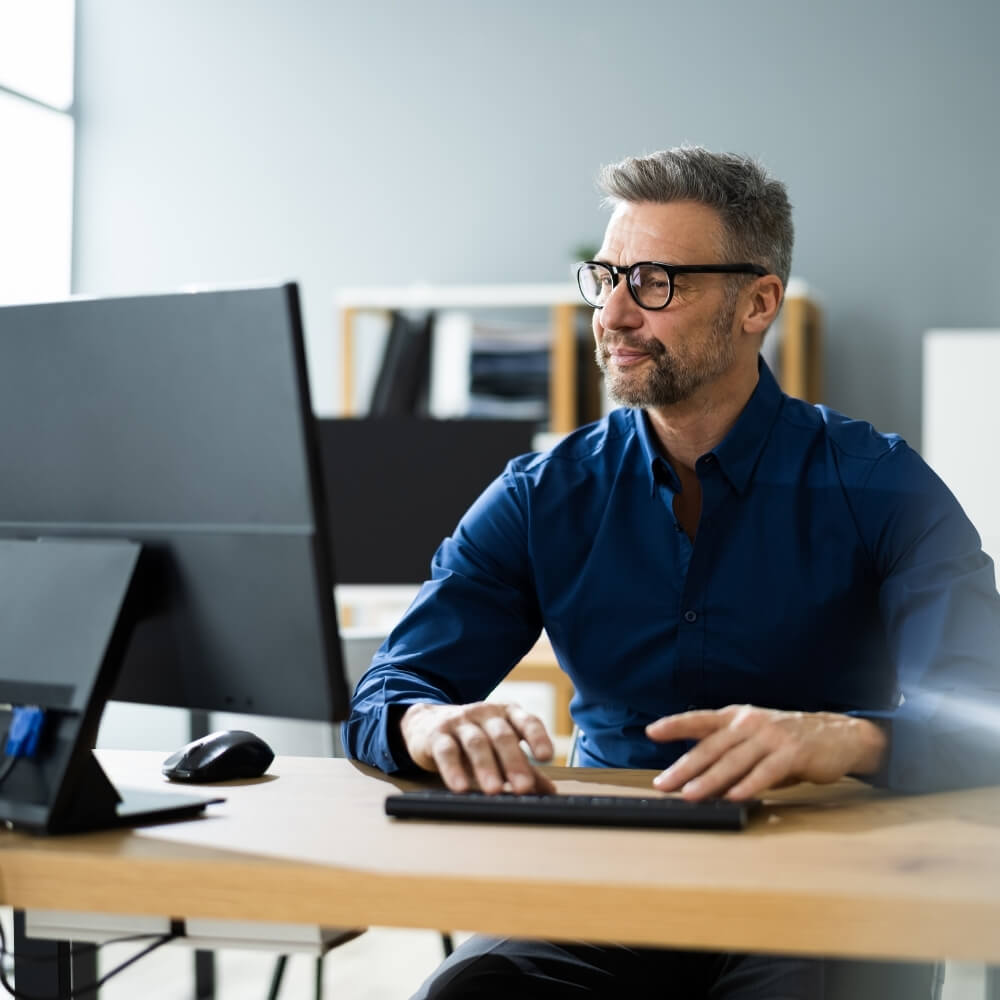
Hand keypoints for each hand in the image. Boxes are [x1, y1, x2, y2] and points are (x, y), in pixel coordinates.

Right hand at [399, 701, 556, 794]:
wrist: (427, 723)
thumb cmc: (473, 736)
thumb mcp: (499, 747)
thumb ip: (524, 766)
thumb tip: (550, 791)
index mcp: (507, 714)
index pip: (527, 721)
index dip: (538, 737)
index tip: (547, 757)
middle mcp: (486, 713)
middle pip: (502, 735)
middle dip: (514, 761)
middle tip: (524, 787)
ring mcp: (461, 721)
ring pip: (476, 742)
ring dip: (486, 767)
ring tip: (494, 790)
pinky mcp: (437, 734)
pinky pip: (447, 751)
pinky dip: (453, 770)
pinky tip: (460, 787)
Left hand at [646, 704, 887, 800]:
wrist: (838, 735)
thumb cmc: (788, 741)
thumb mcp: (754, 740)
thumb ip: (729, 756)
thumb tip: (699, 781)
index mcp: (737, 717)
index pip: (700, 720)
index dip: (675, 724)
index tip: (652, 731)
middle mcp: (750, 723)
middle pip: (711, 746)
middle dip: (684, 767)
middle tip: (664, 784)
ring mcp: (771, 737)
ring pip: (733, 760)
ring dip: (710, 780)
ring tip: (690, 795)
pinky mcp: (792, 753)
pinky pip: (766, 772)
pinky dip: (749, 785)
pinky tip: (734, 797)